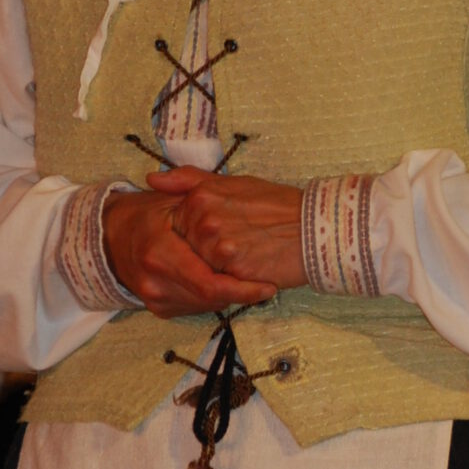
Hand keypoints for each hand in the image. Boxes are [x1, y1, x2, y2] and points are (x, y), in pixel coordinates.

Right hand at [104, 182, 278, 317]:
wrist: (109, 239)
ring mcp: (154, 299)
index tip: (268, 285)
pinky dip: (213, 298)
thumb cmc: (147, 214)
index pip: (209, 282)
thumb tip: (214, 194)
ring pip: (204, 306)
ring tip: (249, 283)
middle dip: (240, 294)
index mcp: (159, 251)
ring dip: (229, 297)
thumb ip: (191, 185)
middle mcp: (154, 281)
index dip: (243, 289)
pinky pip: (194, 308)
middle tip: (264, 286)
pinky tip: (225, 285)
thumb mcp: (170, 196)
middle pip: (210, 299)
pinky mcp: (158, 309)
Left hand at [158, 170, 306, 291]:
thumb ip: (189, 180)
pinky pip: (220, 288)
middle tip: (236, 250)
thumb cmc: (276, 206)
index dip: (196, 239)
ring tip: (244, 260)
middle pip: (187, 254)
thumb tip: (152, 179)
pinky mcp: (235, 274)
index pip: (177, 229)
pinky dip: (231, 286)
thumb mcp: (233, 183)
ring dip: (217, 274)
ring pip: (202, 273)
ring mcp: (219, 250)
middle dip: (204, 258)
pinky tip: (249, 273)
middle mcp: (205, 222)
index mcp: (200, 198)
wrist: (316, 228)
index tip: (221, 235)